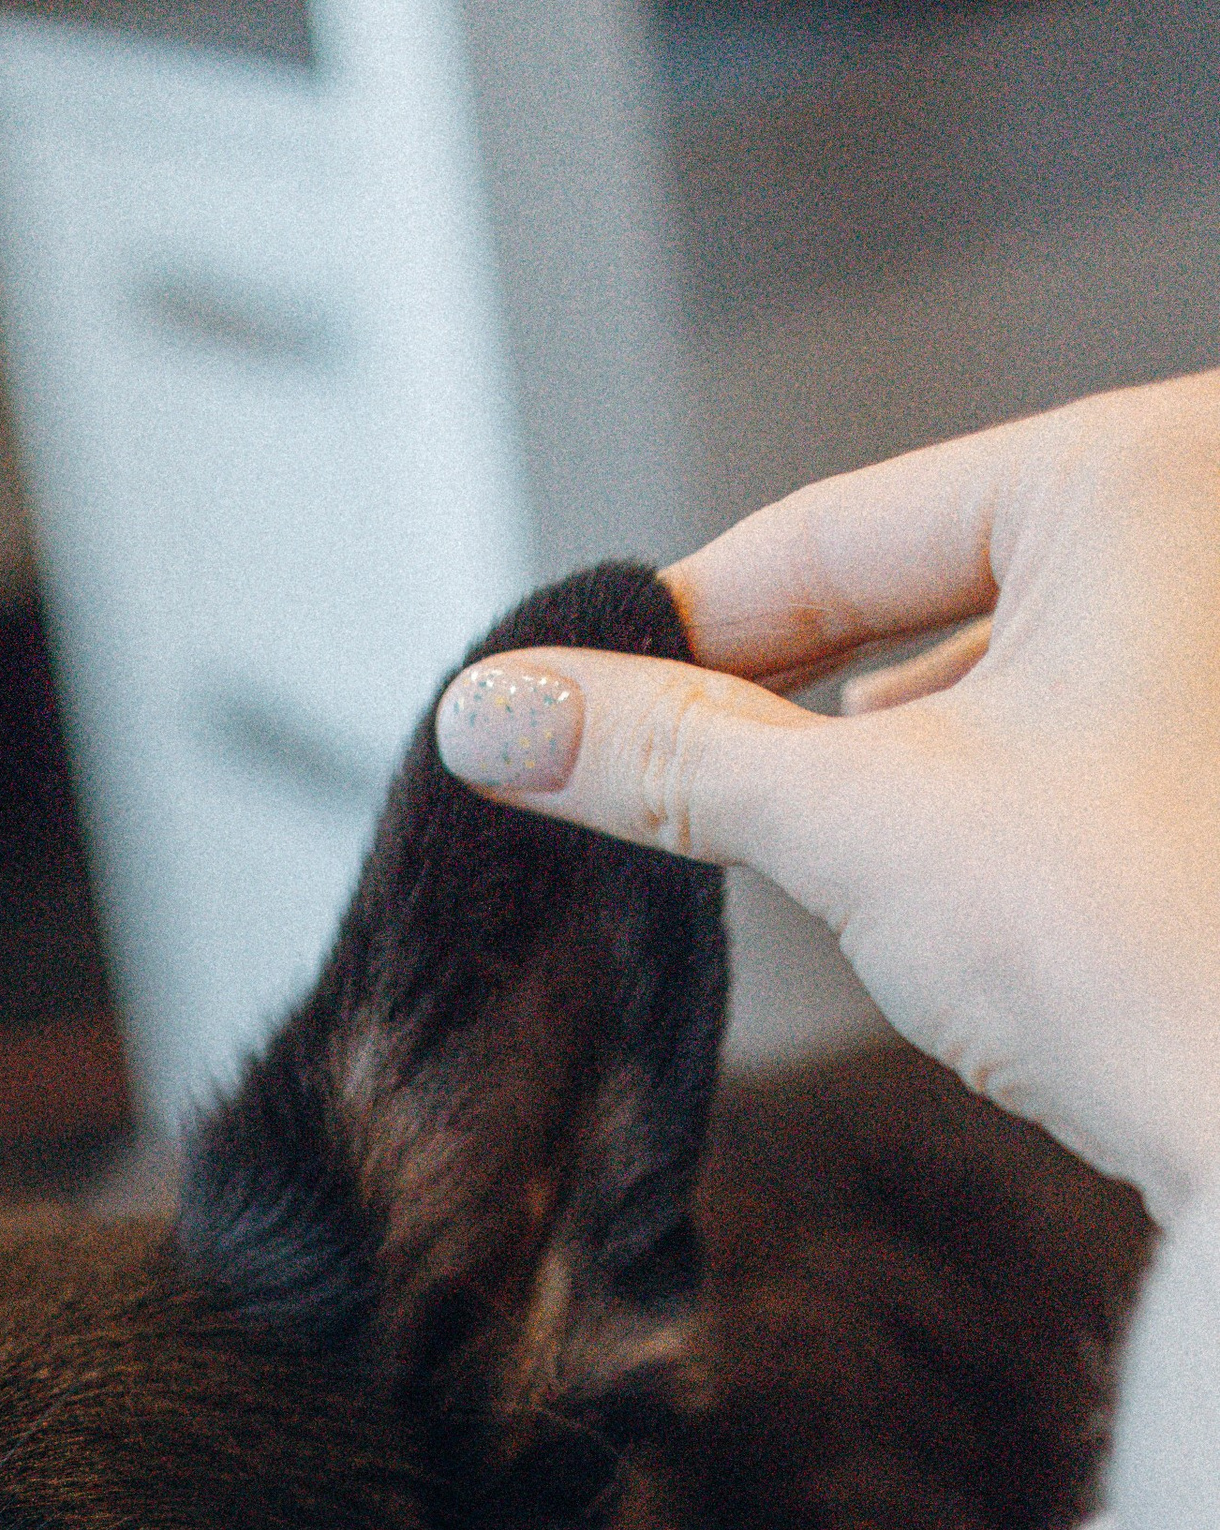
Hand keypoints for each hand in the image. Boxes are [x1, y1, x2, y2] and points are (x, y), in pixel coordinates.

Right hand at [432, 371, 1219, 1224]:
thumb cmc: (1139, 948)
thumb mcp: (859, 824)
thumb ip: (667, 753)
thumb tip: (495, 716)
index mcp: (1153, 463)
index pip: (845, 525)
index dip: (681, 628)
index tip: (563, 698)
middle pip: (921, 584)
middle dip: (789, 695)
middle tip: (651, 778)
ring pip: (997, 659)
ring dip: (884, 751)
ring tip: (804, 842)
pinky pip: (1078, 720)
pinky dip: (983, 786)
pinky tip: (938, 872)